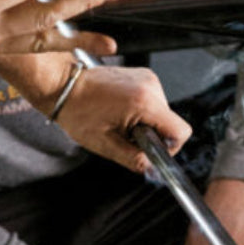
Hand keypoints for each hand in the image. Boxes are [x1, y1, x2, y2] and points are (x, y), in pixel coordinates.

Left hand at [54, 65, 191, 171]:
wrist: (63, 86)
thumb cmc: (77, 111)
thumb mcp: (105, 144)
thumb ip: (134, 159)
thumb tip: (153, 169)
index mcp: (144, 102)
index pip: (180, 131)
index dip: (170, 147)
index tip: (149, 150)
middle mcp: (150, 85)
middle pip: (170, 122)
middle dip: (151, 135)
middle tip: (124, 135)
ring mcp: (147, 78)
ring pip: (161, 113)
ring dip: (145, 122)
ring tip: (118, 121)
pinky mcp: (142, 76)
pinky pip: (153, 101)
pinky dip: (141, 111)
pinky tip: (119, 112)